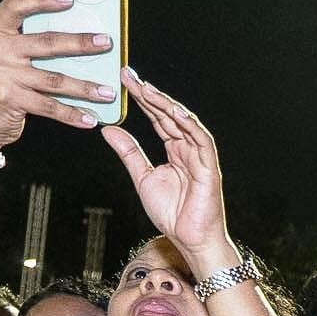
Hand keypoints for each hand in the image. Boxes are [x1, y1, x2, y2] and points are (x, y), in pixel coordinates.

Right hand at [0, 0, 117, 151]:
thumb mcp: (1, 58)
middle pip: (46, 42)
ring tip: (108, 91)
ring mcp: (1, 74)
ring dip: (85, 87)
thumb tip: (72, 41)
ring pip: (54, 79)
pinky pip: (50, 106)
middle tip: (105, 43)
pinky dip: (73, 114)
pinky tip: (90, 117)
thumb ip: (25, 46)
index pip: (16, 6)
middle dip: (80, 43)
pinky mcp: (10, 98)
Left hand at [101, 71, 234, 273]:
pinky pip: (202, 142)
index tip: (124, 82)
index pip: (158, 119)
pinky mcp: (209, 169)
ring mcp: (200, 158)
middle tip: (129, 75)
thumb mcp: (142, 178)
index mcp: (175, 151)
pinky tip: (174, 112)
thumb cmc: (173, 214)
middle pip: (169, 116)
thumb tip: (108, 129)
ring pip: (185, 123)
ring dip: (167, 104)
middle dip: (150, 95)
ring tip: (147, 89)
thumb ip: (129, 153)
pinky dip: (190, 125)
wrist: (190, 239)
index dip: (142, 100)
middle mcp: (189, 150)